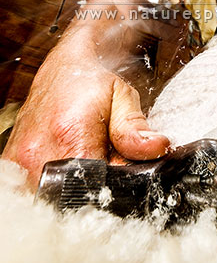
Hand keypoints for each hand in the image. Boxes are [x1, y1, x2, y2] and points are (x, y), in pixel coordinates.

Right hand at [2, 48, 168, 189]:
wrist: (64, 66)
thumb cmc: (92, 81)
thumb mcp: (122, 98)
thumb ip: (135, 129)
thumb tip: (156, 148)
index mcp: (69, 134)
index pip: (96, 184)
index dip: (113, 183)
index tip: (119, 170)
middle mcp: (38, 150)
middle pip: (71, 196)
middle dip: (92, 187)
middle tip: (101, 161)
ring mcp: (20, 159)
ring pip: (51, 196)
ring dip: (71, 186)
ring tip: (82, 159)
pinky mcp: (12, 163)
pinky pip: (32, 188)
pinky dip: (52, 182)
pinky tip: (64, 161)